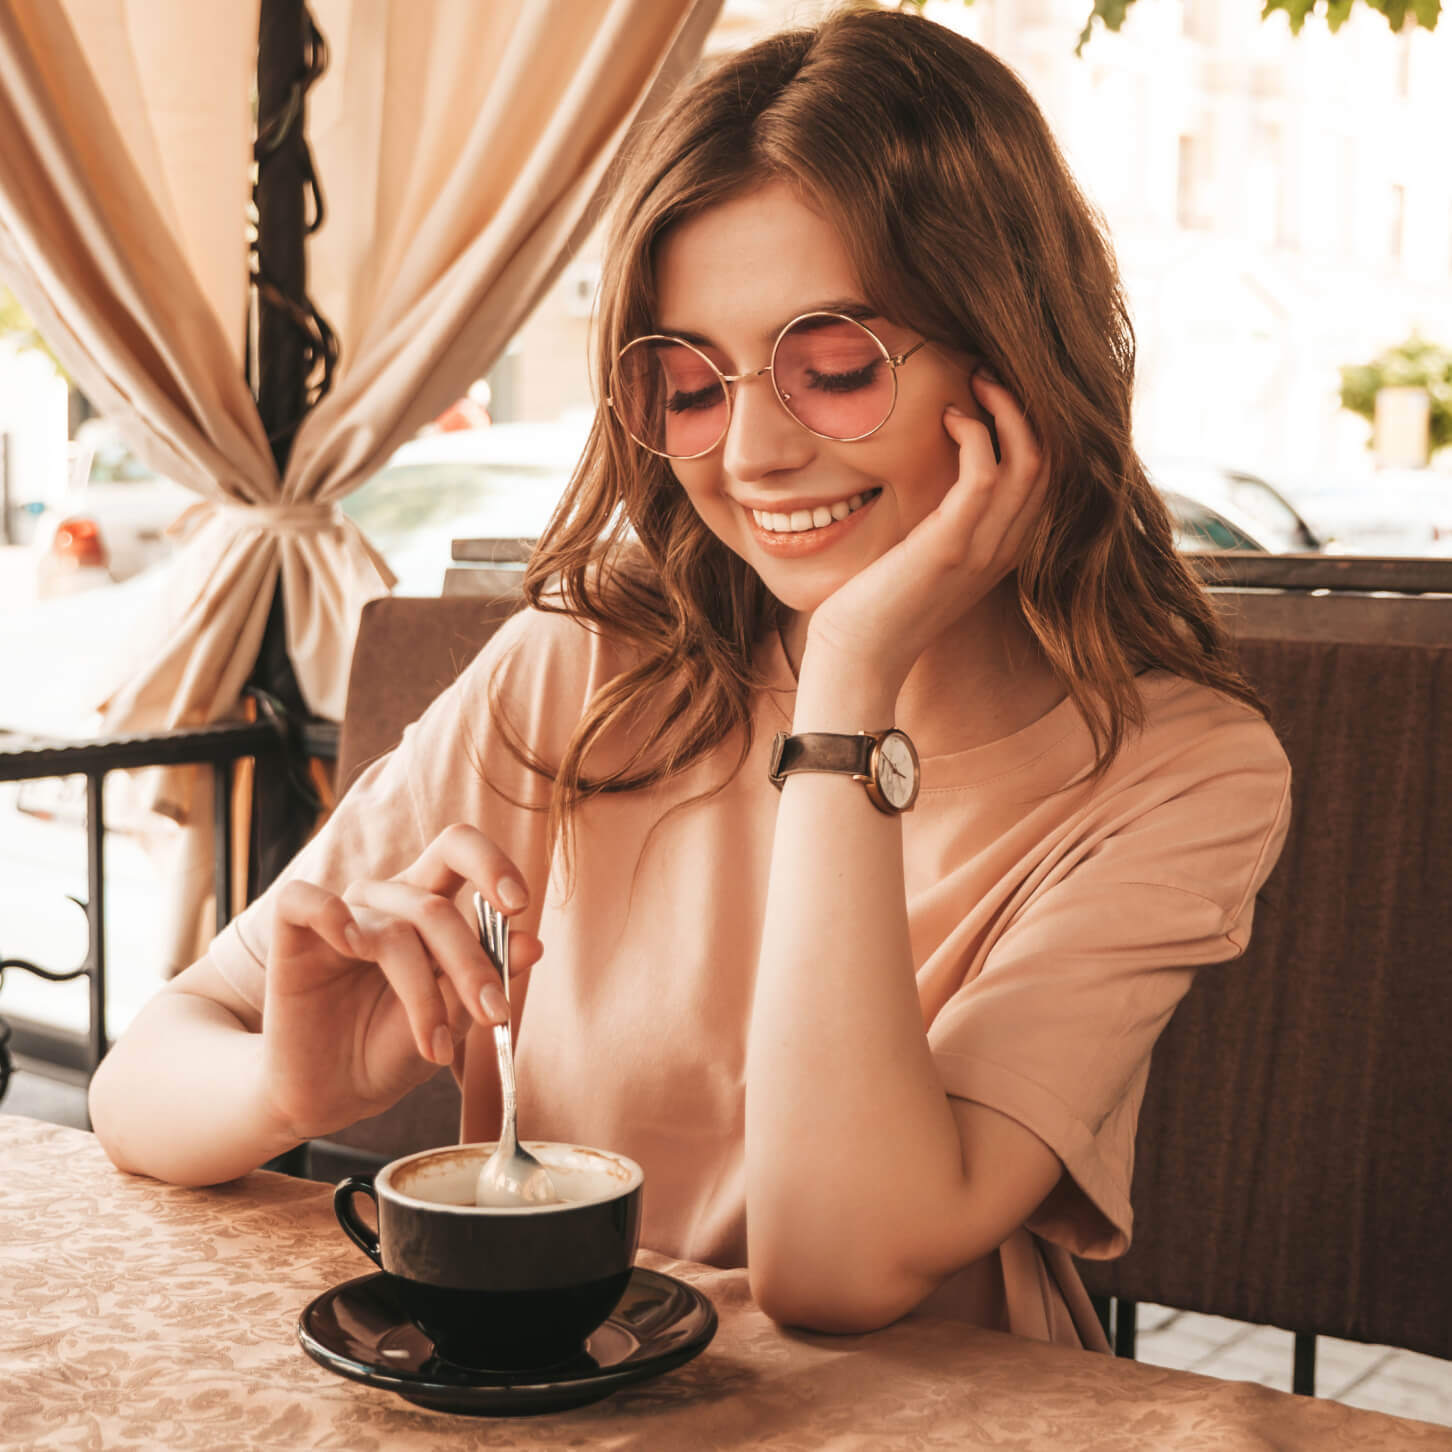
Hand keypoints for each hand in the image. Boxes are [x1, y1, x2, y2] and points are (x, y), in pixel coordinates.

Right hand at [259, 824, 543, 1141]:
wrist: (333, 1094)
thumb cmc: (393, 1049)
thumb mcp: (451, 1021)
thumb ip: (485, 978)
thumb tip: (533, 943)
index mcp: (429, 906)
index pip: (459, 850)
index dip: (491, 864)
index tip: (520, 905)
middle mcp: (387, 902)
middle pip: (434, 906)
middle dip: (471, 963)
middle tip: (493, 1015)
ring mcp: (341, 914)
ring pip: (392, 931)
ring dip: (422, 995)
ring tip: (435, 1049)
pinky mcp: (293, 934)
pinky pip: (305, 900)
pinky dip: (329, 913)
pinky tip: (351, 944)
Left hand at [804, 372, 1050, 689]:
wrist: (860, 655)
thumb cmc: (881, 603)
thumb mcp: (928, 553)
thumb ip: (949, 518)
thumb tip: (941, 470)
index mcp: (1008, 549)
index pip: (1053, 477)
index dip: (1037, 426)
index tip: (1001, 391)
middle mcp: (1007, 549)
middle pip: (1053, 462)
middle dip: (1029, 406)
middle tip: (990, 372)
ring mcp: (983, 549)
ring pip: (1031, 462)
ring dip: (1008, 410)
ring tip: (976, 380)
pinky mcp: (950, 547)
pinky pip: (985, 476)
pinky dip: (975, 436)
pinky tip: (949, 418)